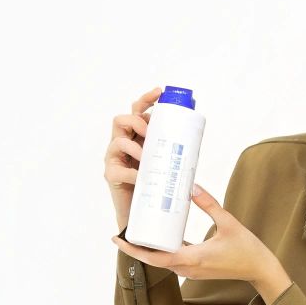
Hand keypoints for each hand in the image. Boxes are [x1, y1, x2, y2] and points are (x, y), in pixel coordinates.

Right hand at [104, 87, 162, 232]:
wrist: (141, 211)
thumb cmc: (154, 183)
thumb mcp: (165, 161)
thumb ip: (173, 150)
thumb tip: (194, 142)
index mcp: (136, 135)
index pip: (137, 110)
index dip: (146, 99)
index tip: (159, 92)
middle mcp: (122, 142)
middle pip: (122, 119)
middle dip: (137, 121)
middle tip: (149, 132)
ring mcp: (114, 158)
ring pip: (118, 140)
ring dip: (134, 146)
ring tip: (146, 156)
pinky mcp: (111, 175)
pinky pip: (119, 169)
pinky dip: (132, 172)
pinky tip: (142, 176)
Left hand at [112, 186, 290, 299]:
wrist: (260, 270)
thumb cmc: (247, 248)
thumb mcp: (228, 222)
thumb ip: (209, 204)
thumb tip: (191, 185)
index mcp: (193, 259)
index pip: (155, 257)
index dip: (134, 249)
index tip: (118, 239)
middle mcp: (188, 269)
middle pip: (154, 260)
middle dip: (136, 247)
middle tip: (120, 232)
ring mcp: (192, 271)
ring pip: (162, 261)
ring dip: (148, 249)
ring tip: (136, 232)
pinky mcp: (196, 269)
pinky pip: (173, 260)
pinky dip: (162, 250)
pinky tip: (159, 236)